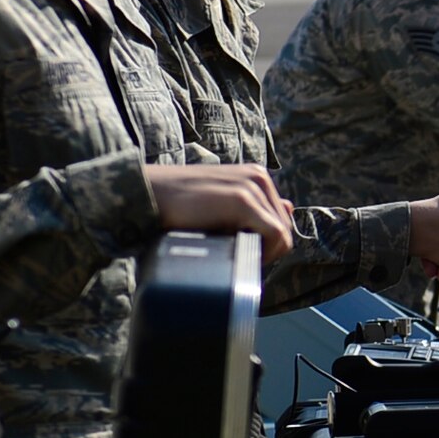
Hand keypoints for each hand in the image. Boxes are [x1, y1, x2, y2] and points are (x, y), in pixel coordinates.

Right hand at [146, 164, 294, 263]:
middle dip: (266, 250)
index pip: (281, 220)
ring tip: (234, 257)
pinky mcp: (242, 199)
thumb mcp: (222, 205)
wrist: (148, 195)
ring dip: (263, 253)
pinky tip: (239, 256)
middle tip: (237, 260)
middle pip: (285, 227)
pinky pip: (274, 235)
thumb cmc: (180, 207)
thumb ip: (256, 208)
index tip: (243, 254)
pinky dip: (263, 252)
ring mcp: (252, 186)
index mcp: (256, 177)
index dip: (267, 244)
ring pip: (282, 234)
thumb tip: (290, 208)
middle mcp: (259, 177)